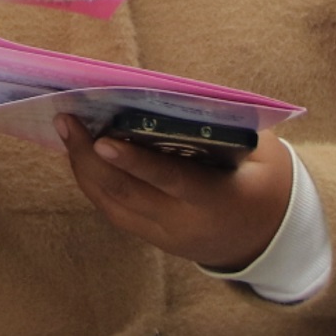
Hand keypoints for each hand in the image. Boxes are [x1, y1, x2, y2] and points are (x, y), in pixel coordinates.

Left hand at [57, 117, 293, 274]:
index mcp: (215, 201)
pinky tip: (83, 155)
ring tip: (67, 132)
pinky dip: (95, 182)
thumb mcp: (260, 152)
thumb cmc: (264, 181)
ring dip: (84, 169)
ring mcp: (164, 238)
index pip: (169, 180)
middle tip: (67, 120)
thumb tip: (172, 95)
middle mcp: (183, 225)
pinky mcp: (153, 239)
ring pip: (112, 206)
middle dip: (89, 158)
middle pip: (125, 195)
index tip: (102, 140)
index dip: (134, 161)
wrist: (268, 238)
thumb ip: (222, 127)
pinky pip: (115, 212)